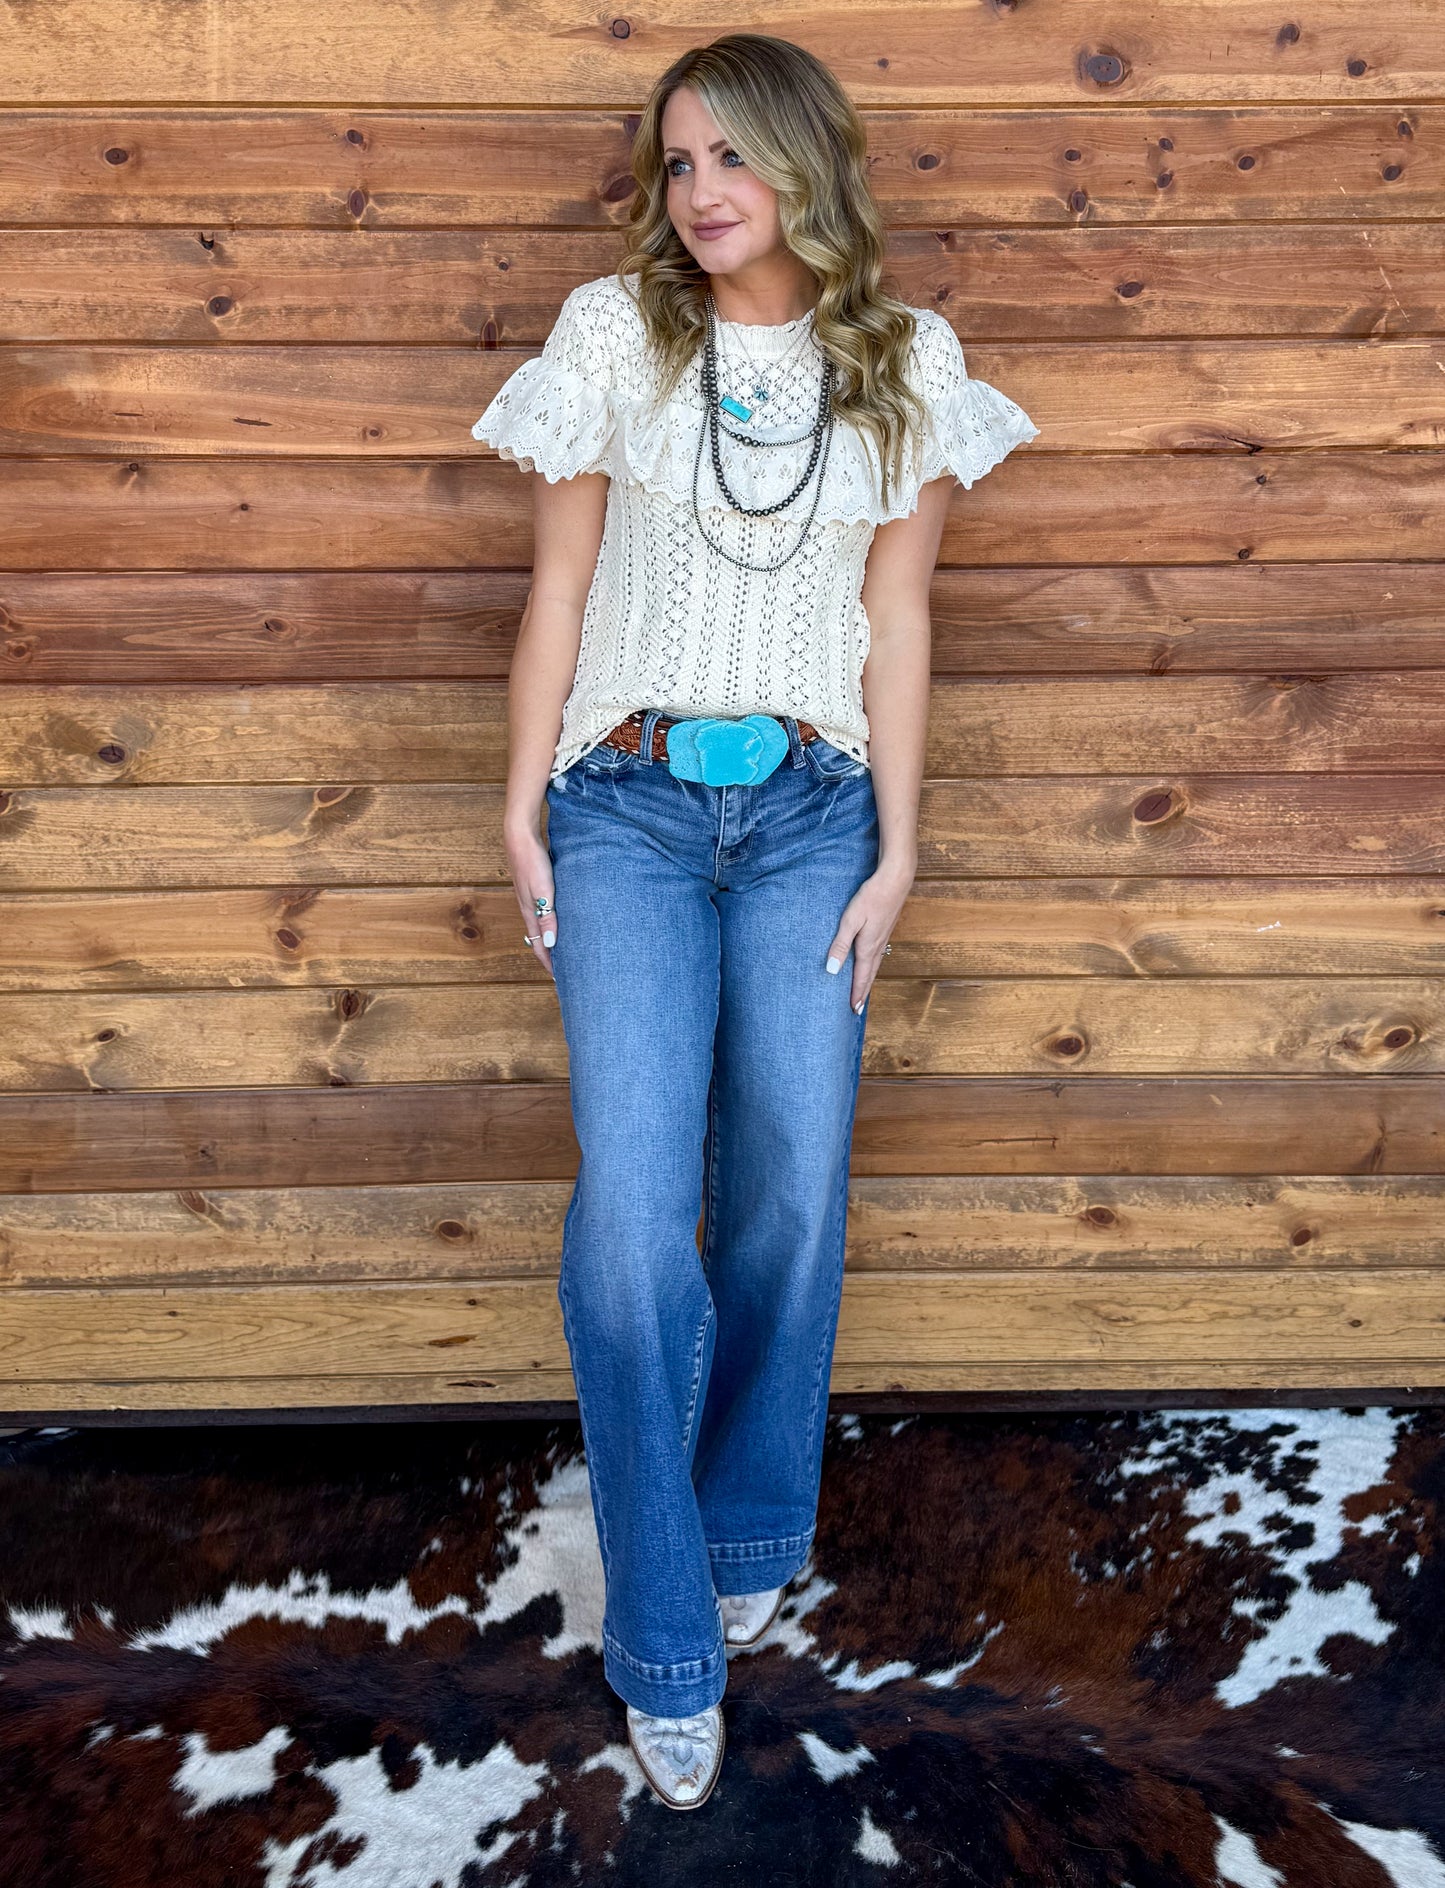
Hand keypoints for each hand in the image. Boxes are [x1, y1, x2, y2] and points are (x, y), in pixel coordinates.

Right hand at [507, 825, 556, 978]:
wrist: (519, 834)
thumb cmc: (532, 860)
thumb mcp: (543, 890)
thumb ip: (547, 917)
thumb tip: (548, 945)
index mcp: (530, 911)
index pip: (538, 945)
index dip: (549, 962)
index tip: (560, 978)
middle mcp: (528, 907)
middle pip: (538, 938)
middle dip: (549, 955)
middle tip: (564, 968)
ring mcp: (529, 897)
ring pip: (540, 925)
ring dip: (549, 939)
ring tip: (563, 948)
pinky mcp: (533, 886)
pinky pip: (542, 911)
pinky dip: (550, 923)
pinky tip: (558, 919)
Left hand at [825, 861, 912, 1012]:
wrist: (896, 879)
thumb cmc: (872, 897)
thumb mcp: (850, 920)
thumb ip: (840, 945)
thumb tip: (832, 970)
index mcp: (868, 947)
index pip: (861, 977)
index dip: (856, 994)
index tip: (853, 1011)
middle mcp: (878, 946)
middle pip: (869, 975)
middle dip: (863, 992)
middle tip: (857, 1008)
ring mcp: (884, 937)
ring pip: (875, 965)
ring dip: (868, 980)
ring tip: (863, 990)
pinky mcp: (886, 928)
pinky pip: (878, 954)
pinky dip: (873, 965)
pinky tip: (870, 961)